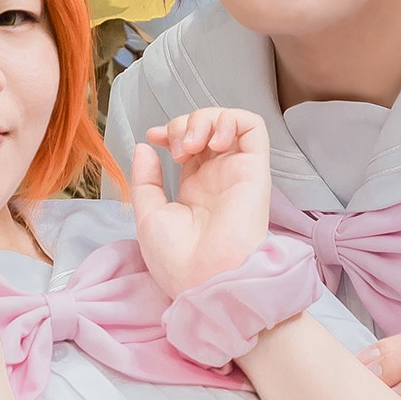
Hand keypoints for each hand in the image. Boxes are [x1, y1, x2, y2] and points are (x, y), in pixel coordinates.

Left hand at [127, 108, 274, 297]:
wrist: (203, 280)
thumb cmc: (177, 260)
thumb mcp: (148, 215)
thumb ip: (145, 179)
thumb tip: (146, 146)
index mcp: (195, 188)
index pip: (189, 143)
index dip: (171, 130)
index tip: (154, 137)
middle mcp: (218, 176)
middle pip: (205, 127)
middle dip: (184, 124)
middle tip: (175, 150)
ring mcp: (237, 171)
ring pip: (228, 121)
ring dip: (204, 119)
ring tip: (191, 145)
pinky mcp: (255, 170)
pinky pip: (253, 127)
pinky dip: (230, 120)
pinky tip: (212, 141)